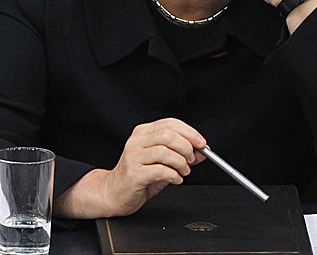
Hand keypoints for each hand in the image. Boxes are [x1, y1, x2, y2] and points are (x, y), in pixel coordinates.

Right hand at [54, 118, 205, 217]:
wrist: (113, 193)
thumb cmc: (138, 176)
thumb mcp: (162, 162)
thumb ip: (181, 154)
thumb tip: (202, 151)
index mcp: (143, 133)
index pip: (170, 123)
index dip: (190, 132)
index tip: (202, 143)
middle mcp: (137, 141)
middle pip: (168, 135)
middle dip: (186, 147)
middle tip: (192, 159)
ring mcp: (133, 156)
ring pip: (165, 152)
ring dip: (180, 163)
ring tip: (183, 172)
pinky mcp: (134, 173)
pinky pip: (160, 170)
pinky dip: (173, 175)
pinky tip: (175, 179)